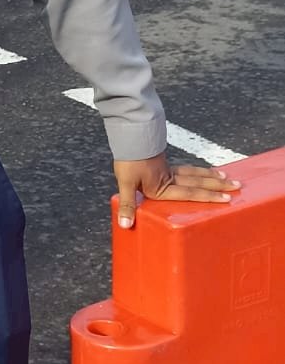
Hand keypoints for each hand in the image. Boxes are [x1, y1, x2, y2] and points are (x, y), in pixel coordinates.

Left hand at [112, 154, 239, 228]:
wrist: (129, 138)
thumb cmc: (129, 162)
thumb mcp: (125, 184)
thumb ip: (128, 204)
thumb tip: (126, 225)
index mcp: (163, 187)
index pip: (190, 193)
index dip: (208, 197)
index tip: (226, 198)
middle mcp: (171, 179)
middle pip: (199, 183)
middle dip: (218, 186)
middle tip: (238, 185)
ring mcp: (170, 170)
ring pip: (195, 174)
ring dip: (211, 177)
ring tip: (226, 178)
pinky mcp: (165, 164)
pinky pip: (187, 169)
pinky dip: (198, 171)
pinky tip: (204, 172)